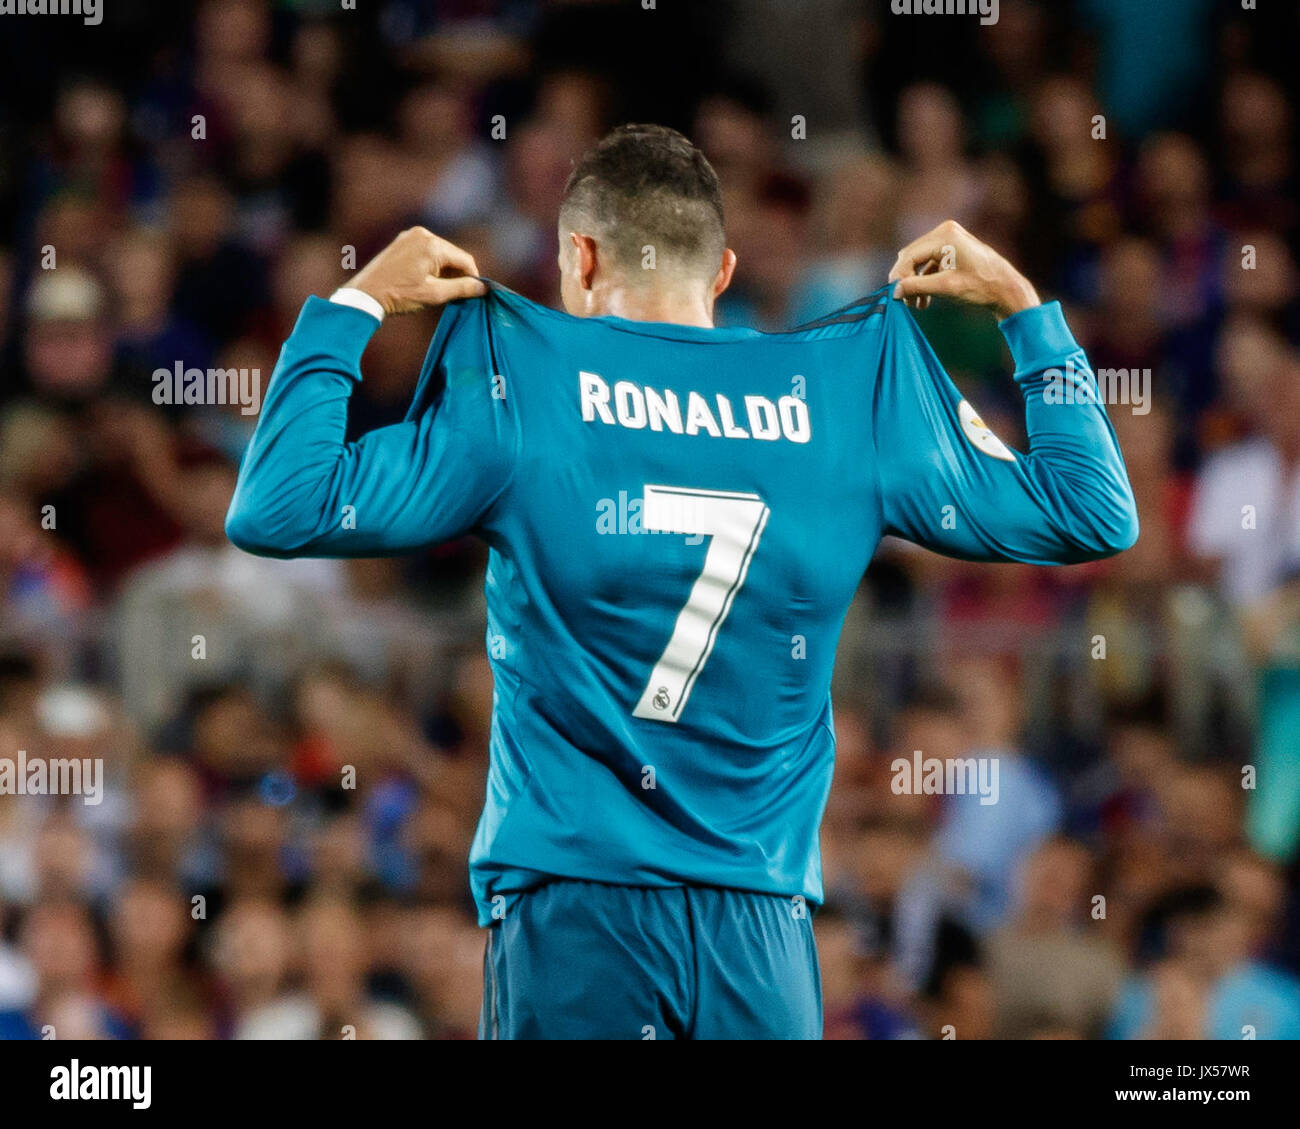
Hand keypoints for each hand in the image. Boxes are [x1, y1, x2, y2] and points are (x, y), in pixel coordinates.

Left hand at [347, 226, 486, 314]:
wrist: (366, 294)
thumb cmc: (400, 295)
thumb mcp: (435, 295)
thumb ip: (462, 288)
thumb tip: (484, 287)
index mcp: (432, 244)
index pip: (465, 259)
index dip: (473, 278)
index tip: (474, 294)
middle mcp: (423, 234)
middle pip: (453, 255)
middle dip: (457, 274)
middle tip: (454, 295)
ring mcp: (410, 236)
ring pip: (440, 253)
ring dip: (444, 270)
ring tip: (437, 289)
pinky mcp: (402, 242)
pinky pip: (426, 251)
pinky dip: (432, 265)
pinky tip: (426, 280)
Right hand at [888, 220, 1039, 319]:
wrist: (1005, 288)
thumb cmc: (980, 286)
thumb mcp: (945, 287)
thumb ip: (917, 287)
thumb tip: (894, 291)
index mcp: (944, 235)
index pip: (909, 256)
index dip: (899, 277)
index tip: (895, 297)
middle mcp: (945, 231)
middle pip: (911, 256)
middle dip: (906, 280)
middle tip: (905, 302)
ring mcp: (948, 238)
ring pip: (918, 261)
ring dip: (915, 282)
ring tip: (916, 304)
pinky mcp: (951, 248)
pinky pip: (929, 263)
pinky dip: (925, 280)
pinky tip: (924, 300)